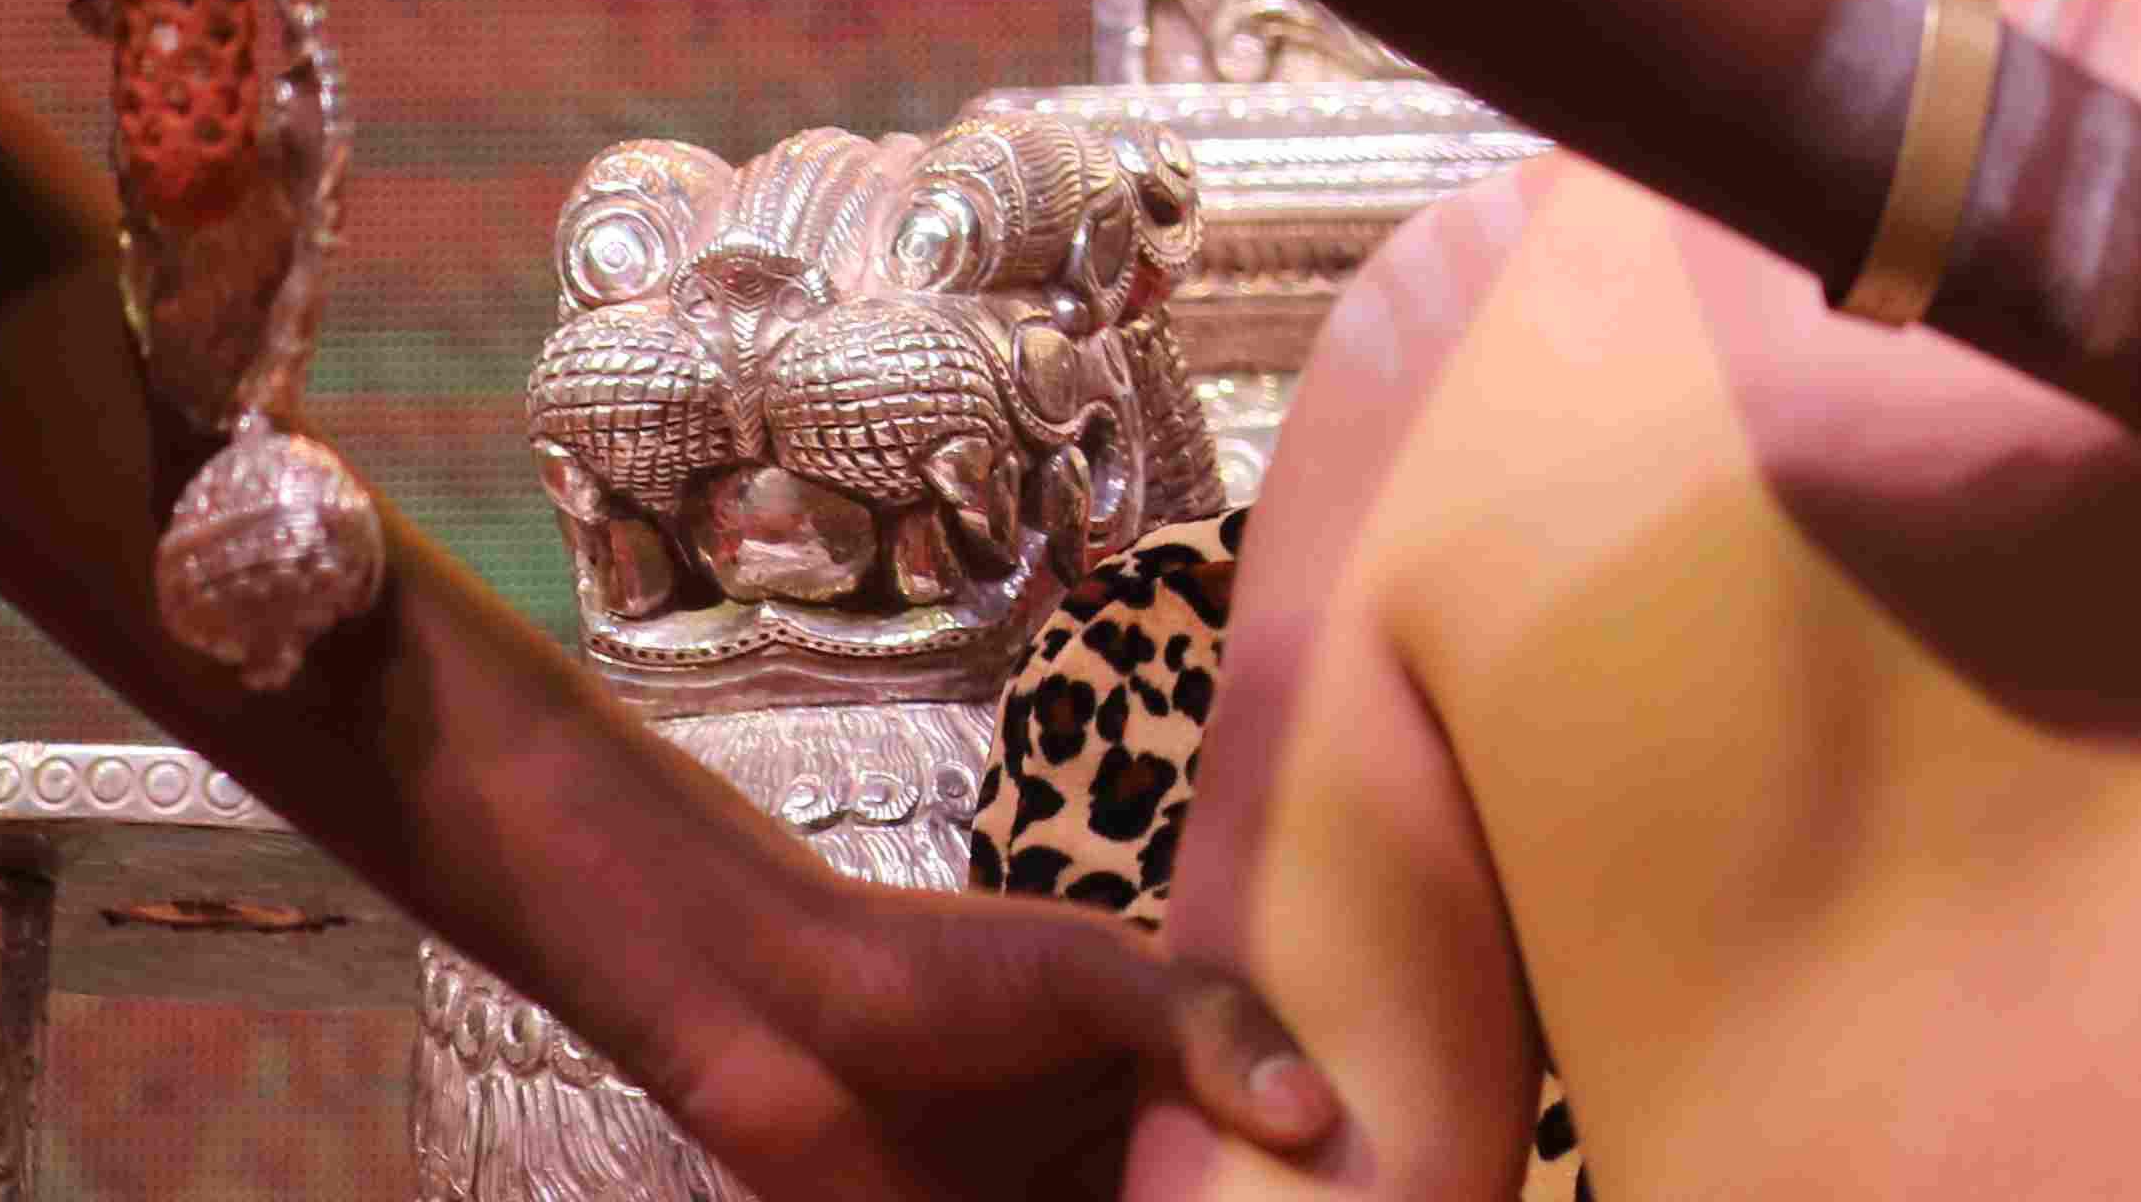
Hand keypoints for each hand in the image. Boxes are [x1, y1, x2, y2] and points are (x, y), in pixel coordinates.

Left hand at [624, 873, 1334, 1201]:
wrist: (767, 1012)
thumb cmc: (937, 963)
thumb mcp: (1094, 968)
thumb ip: (1206, 1026)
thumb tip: (1317, 1114)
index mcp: (1150, 1071)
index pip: (1255, 1131)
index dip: (1306, 1164)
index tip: (1373, 1186)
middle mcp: (1103, 1151)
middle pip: (1201, 1200)